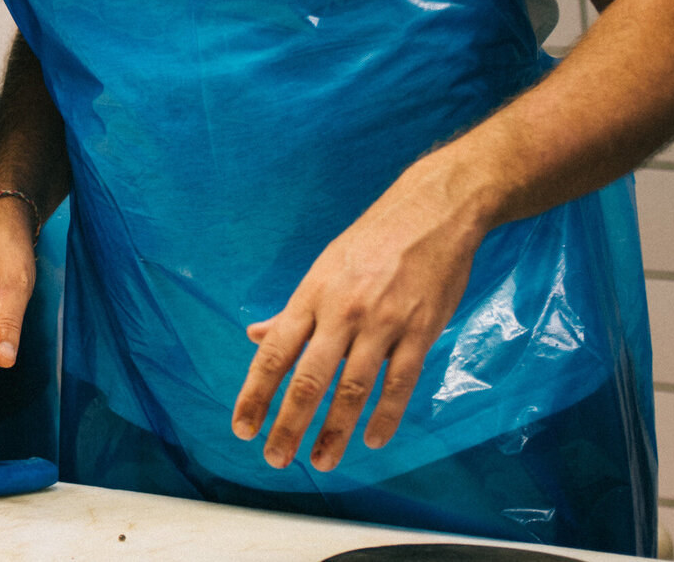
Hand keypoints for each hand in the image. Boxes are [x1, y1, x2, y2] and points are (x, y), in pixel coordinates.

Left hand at [230, 166, 489, 471]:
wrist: (431, 212)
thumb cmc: (371, 241)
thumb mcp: (322, 269)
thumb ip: (291, 310)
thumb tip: (254, 336)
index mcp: (311, 296)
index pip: (274, 354)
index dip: (255, 394)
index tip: (242, 428)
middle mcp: (341, 312)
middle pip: (308, 379)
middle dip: (289, 424)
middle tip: (277, 459)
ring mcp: (382, 323)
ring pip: (353, 388)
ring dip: (335, 431)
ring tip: (322, 461)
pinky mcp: (421, 331)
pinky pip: (400, 382)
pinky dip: (386, 415)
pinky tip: (373, 440)